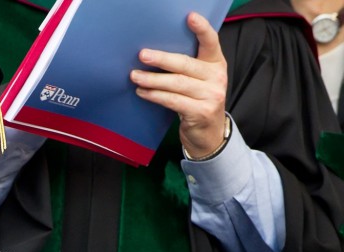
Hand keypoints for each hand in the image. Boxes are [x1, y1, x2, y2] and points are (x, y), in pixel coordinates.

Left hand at [130, 12, 227, 157]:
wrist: (209, 133)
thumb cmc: (197, 102)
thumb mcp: (198, 81)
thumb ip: (186, 68)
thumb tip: (154, 55)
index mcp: (216, 63)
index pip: (211, 42)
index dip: (201, 29)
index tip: (189, 17)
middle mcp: (217, 77)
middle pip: (185, 64)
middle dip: (161, 59)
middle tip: (142, 55)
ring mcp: (211, 95)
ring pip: (176, 83)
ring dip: (152, 80)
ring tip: (135, 76)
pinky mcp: (201, 111)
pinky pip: (172, 100)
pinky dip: (155, 96)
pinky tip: (142, 92)